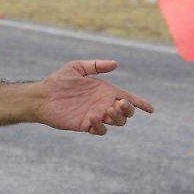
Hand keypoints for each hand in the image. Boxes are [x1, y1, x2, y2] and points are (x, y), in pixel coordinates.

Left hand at [31, 60, 153, 134]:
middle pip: (126, 112)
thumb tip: (116, 64)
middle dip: (128, 109)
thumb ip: (96, 66)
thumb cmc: (59, 80)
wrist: (42, 96)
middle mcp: (103, 104)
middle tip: (118, 104)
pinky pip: (100, 130)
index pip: (128, 98)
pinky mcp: (86, 125)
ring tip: (106, 110)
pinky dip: (100, 126)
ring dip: (116, 118)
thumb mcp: (77, 68)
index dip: (140, 103)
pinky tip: (91, 118)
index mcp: (104, 90)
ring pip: (117, 122)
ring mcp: (96, 115)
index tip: (151, 109)